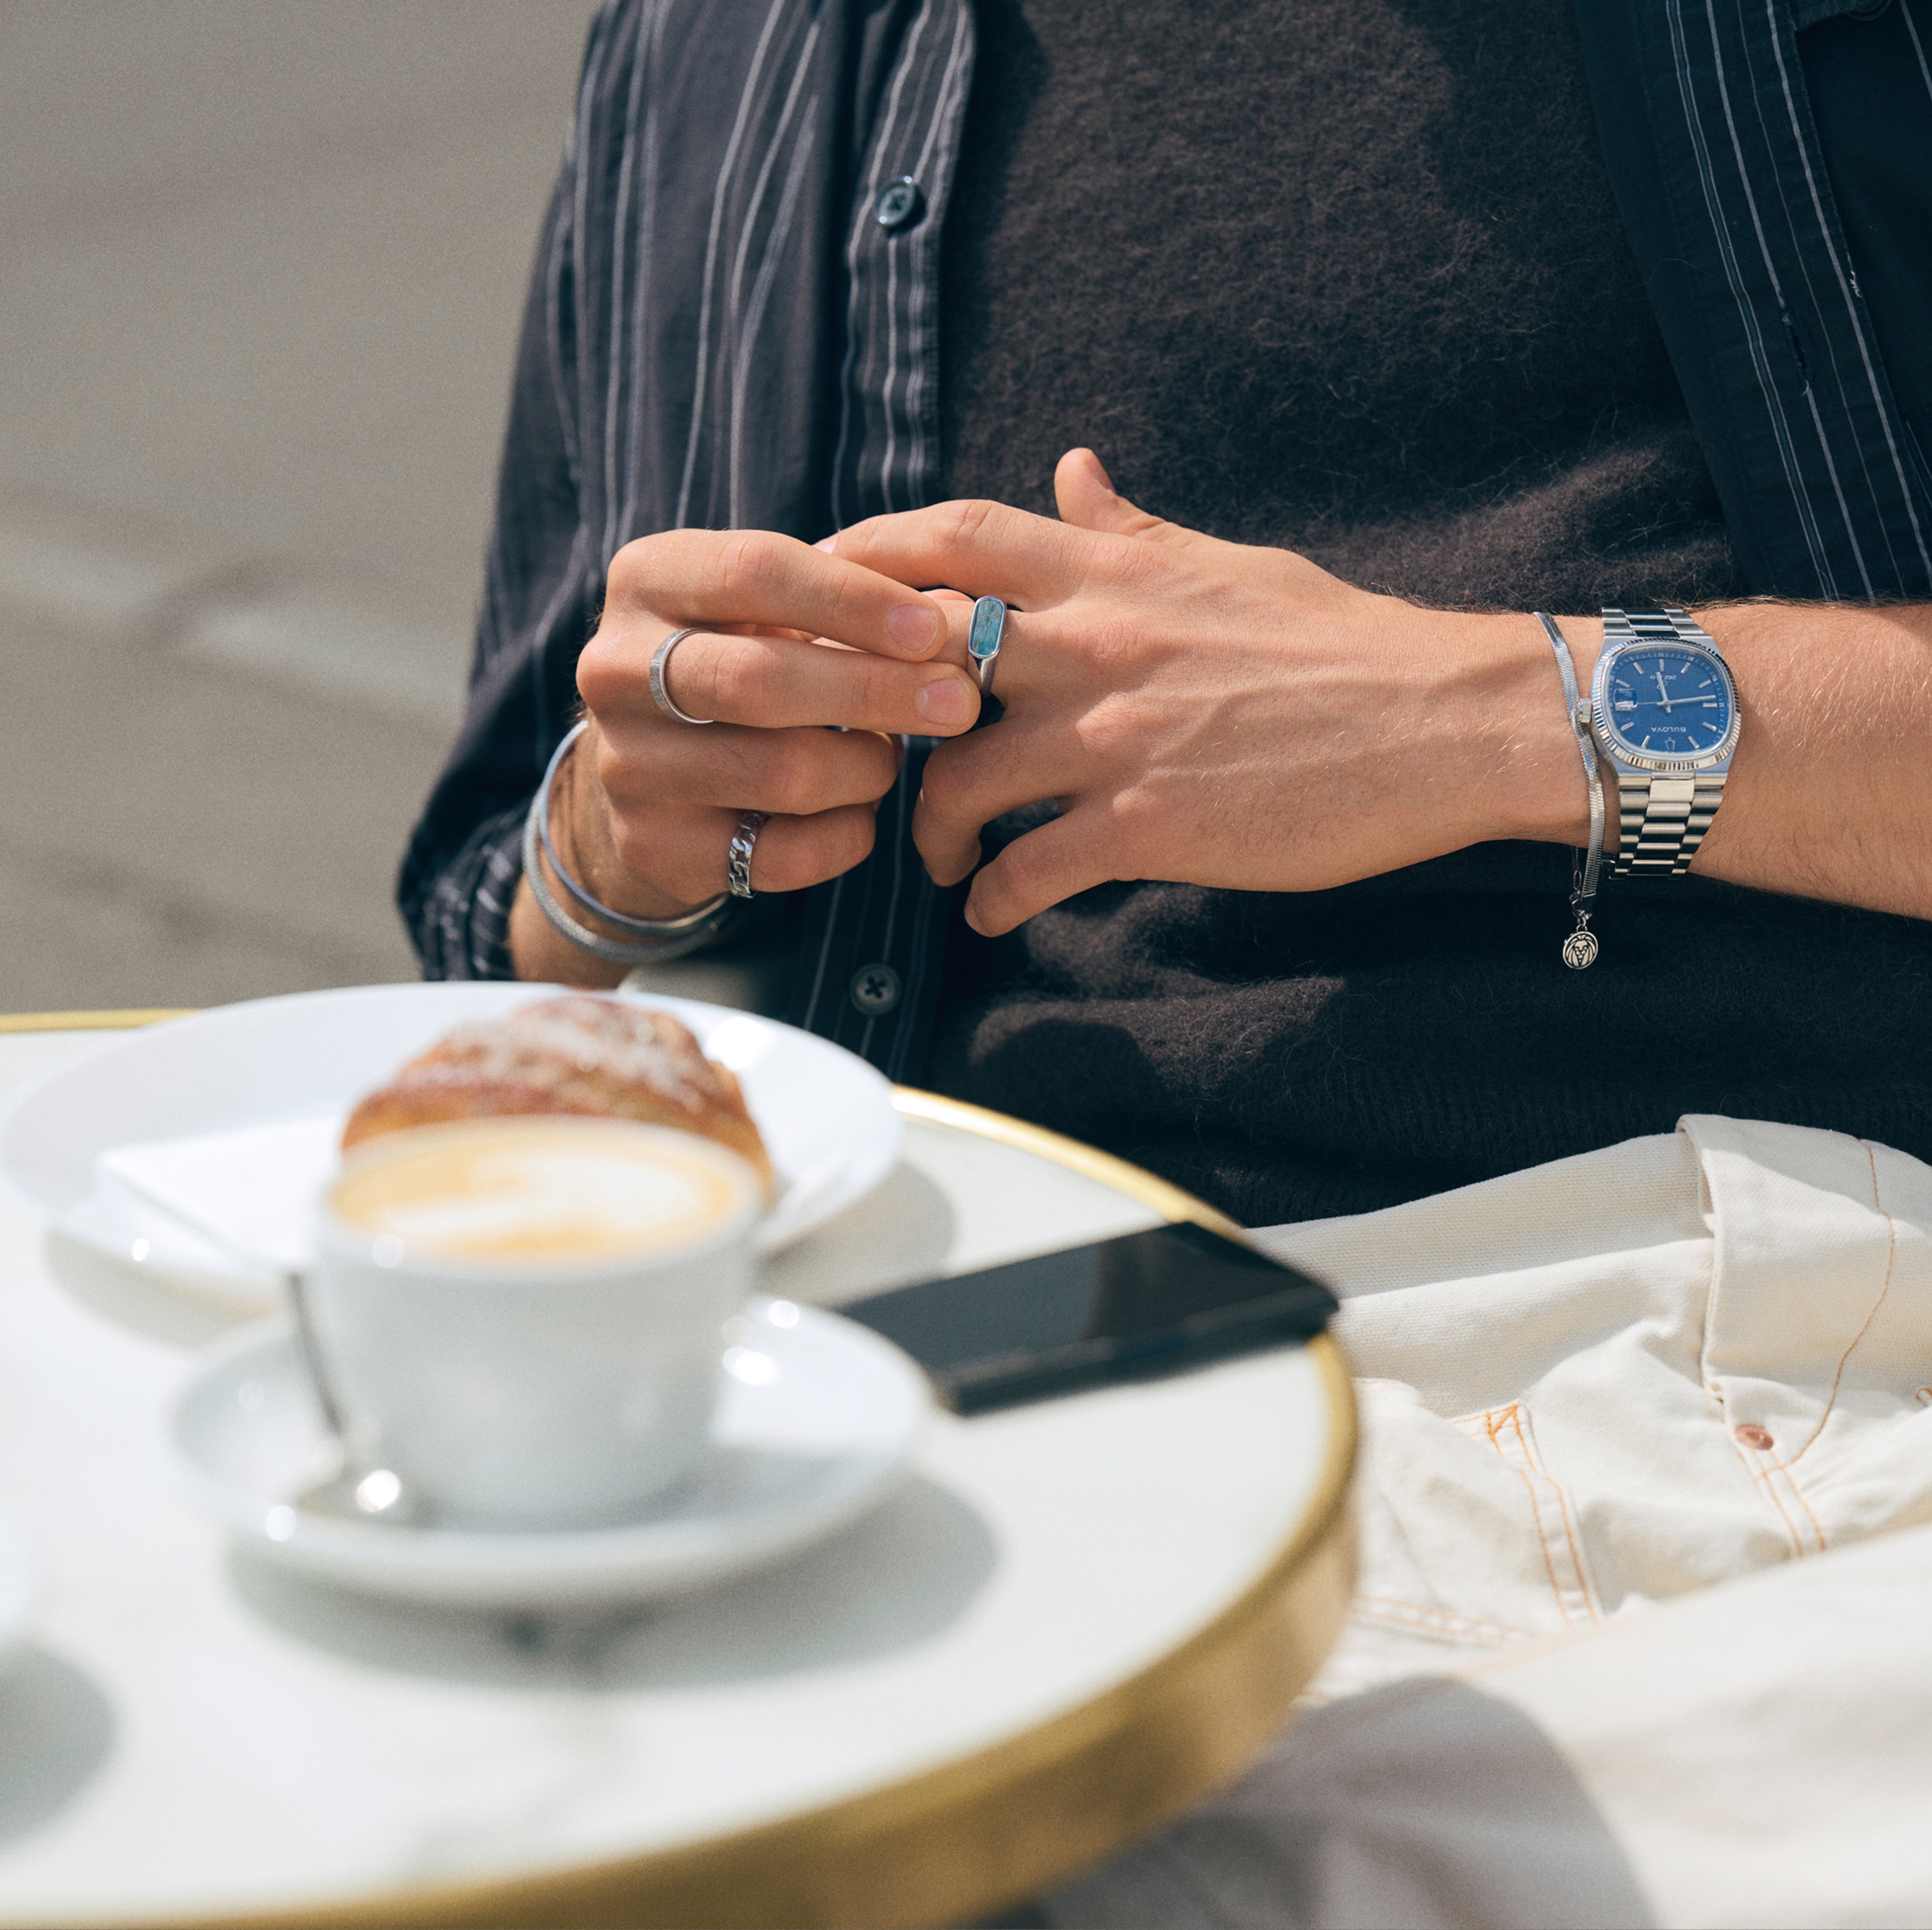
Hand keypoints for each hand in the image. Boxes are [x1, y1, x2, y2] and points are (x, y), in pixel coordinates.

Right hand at [557, 529, 979, 921]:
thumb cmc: (742, 659)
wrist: (654, 768)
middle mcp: (614, 667)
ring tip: (892, 757)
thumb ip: (852, 603)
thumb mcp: (774, 610)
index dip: (854, 601)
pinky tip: (860, 814)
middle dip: (874, 692)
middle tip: (958, 703)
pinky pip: (778, 853)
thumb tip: (959, 622)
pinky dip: (844, 836)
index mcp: (648, 578)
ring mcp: (626, 763)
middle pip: (759, 680)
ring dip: (864, 768)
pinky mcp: (653, 846)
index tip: (934, 629)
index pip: (755, 571)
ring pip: (778, 773)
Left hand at [822, 450, 1590, 935]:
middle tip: (855, 750)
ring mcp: (1116, 736)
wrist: (1438, 720)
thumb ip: (1130, 528)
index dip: (868, 557)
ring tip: (941, 859)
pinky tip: (992, 913)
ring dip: (928, 832)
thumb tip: (1068, 469)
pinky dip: (993, 900)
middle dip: (867, 707)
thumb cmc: (1335, 640)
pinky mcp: (1148, 824)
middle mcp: (1095, 642)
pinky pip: (1028, 870)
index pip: (955, 537)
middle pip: (923, 660)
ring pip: (957, 782)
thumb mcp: (1226, 561)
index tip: (822, 592)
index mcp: (1112, 571)